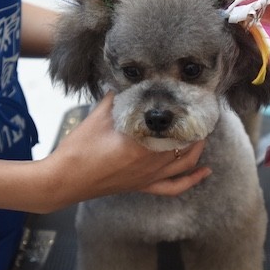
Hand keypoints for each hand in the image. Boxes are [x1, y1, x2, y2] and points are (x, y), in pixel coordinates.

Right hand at [46, 94, 210, 206]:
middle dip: (194, 125)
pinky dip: (192, 180)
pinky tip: (205, 171)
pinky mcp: (143, 186)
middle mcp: (151, 162)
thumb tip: (128, 83)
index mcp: (141, 144)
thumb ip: (117, 98)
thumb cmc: (78, 149)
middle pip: (184, 142)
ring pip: (185, 163)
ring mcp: (148, 177)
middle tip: (201, 109)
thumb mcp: (98, 117)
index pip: (173, 125)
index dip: (185, 111)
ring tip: (204, 131)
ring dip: (198, 146)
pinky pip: (173, 187)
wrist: (64, 180)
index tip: (193, 97)